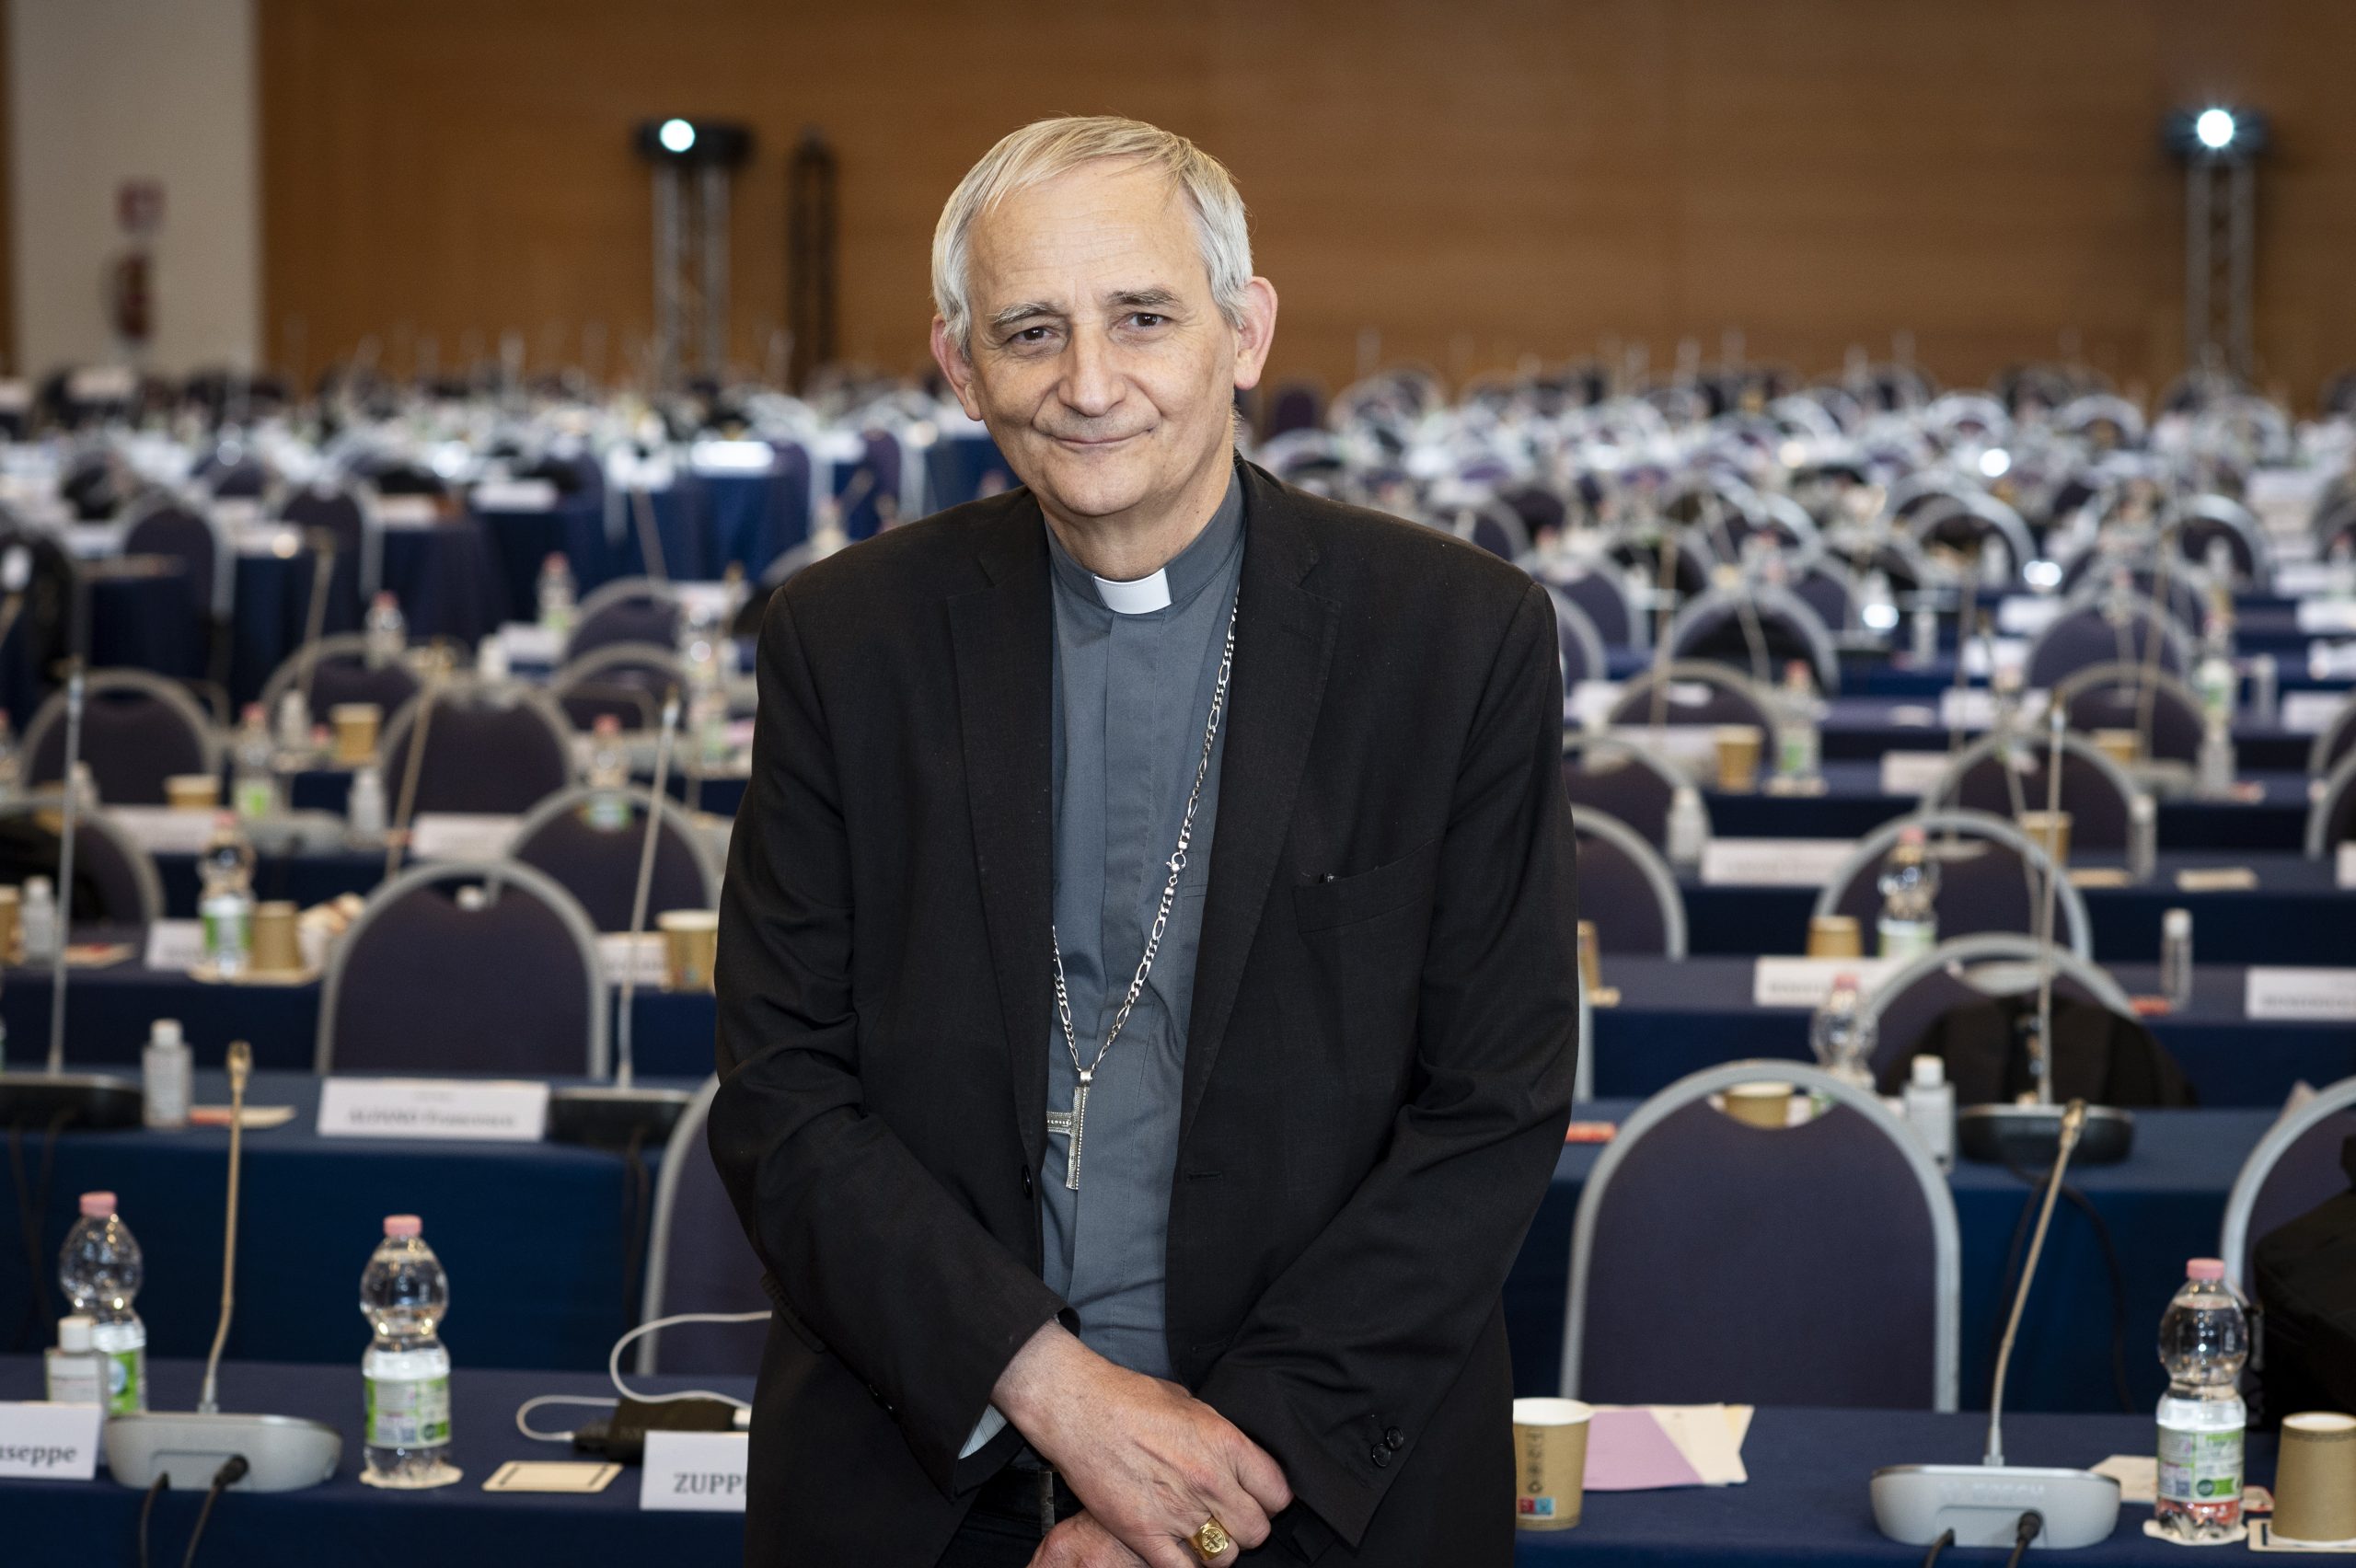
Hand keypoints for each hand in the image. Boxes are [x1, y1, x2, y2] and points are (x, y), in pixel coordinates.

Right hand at [994, 1324, 1289, 1566]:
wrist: (1078, 1408)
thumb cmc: (1130, 1398)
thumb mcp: (1191, 1405)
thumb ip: (1220, 1438)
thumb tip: (1237, 1460)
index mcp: (1226, 1444)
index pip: (1278, 1494)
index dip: (1270, 1499)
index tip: (1258, 1498)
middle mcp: (1209, 1481)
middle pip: (1257, 1530)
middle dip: (1246, 1526)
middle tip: (1228, 1516)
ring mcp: (1177, 1511)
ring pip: (1225, 1557)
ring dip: (1217, 1549)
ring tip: (1202, 1534)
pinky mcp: (1144, 1534)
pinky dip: (1187, 1565)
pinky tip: (1179, 1549)